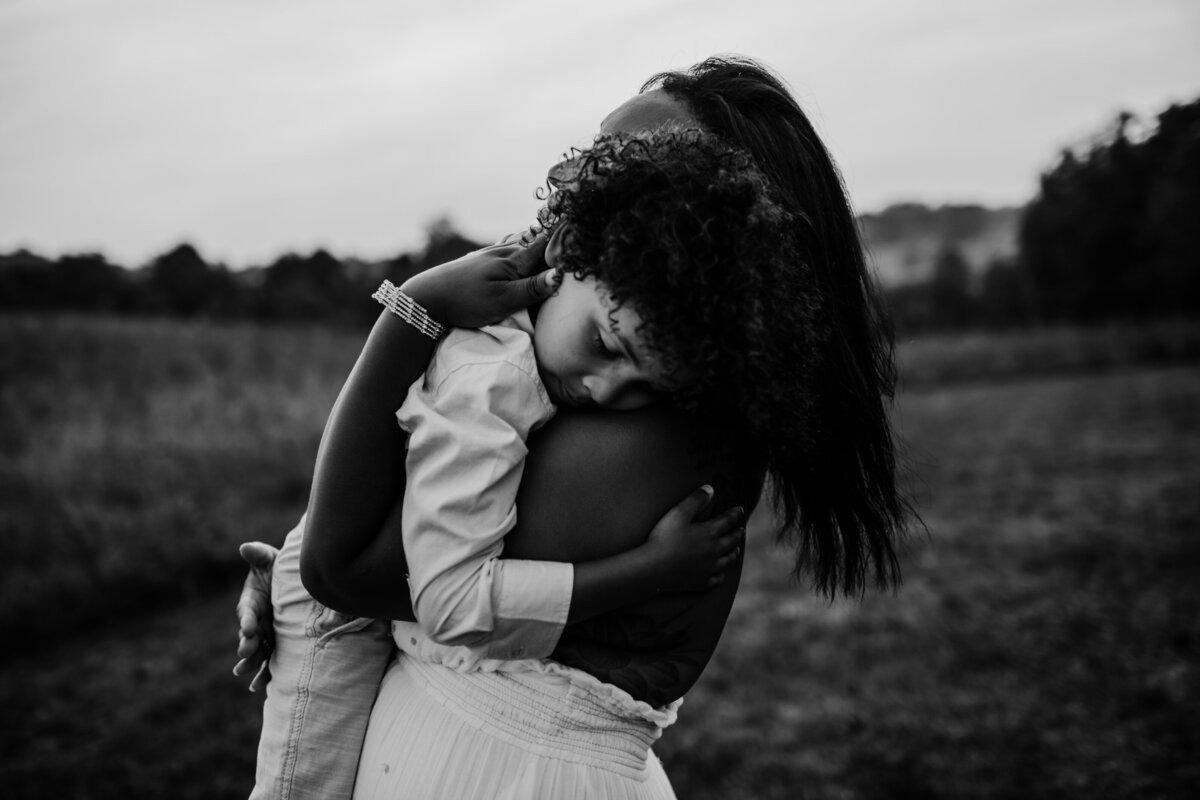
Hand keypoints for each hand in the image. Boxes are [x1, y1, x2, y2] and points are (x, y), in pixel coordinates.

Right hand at [233, 541, 277, 691]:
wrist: (291, 582)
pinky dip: (262, 674)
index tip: (248, 627)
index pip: (247, 612)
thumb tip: (245, 547)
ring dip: (251, 663)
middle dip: (246, 645)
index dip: (246, 620)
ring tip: (247, 675)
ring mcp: (264, 634)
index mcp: (251, 602)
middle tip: (245, 652)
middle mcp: (255, 621)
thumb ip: (259, 555)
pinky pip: (268, 661)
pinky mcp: (275, 644)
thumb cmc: (278, 568)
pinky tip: (258, 687)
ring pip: (256, 652)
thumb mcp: (269, 559)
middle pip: (248, 636)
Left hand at [401, 235, 559, 328]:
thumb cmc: (466, 302)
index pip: (546, 244)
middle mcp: (503, 252)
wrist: (426, 298)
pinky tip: (516, 240)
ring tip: (551, 229)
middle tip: (574, 224)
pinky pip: (504, 245)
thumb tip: (562, 274)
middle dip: (554, 233)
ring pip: (519, 240)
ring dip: (536, 235)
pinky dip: (517, 241)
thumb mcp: (503, 301)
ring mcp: (488, 254)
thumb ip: (532, 288)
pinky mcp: (477, 261)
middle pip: (535, 240)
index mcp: (513, 261)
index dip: (564, 234)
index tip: (582, 220)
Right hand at [642, 485, 744, 592]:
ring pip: (728, 560)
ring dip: (733, 553)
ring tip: (736, 550)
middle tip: (742, 530)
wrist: (654, 568)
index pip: (727, 521)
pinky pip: (717, 579)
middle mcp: (714, 551)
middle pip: (731, 541)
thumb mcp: (678, 513)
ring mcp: (709, 569)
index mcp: (709, 533)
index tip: (740, 510)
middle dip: (738, 534)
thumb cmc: (664, 538)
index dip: (735, 514)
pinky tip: (721, 573)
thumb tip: (710, 489)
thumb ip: (696, 500)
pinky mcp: (701, 583)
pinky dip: (721, 575)